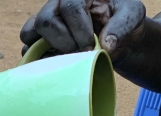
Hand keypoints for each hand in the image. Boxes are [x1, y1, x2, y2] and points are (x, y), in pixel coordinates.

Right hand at [20, 0, 145, 57]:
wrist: (117, 36)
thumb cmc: (123, 21)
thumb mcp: (132, 16)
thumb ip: (122, 26)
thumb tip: (105, 46)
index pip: (70, 7)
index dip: (79, 30)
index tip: (91, 46)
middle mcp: (57, 5)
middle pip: (45, 20)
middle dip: (63, 42)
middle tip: (81, 53)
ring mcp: (46, 24)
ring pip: (29, 33)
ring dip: (46, 50)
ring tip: (67, 57)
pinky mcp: (40, 42)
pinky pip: (28, 51)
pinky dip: (39, 61)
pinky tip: (58, 65)